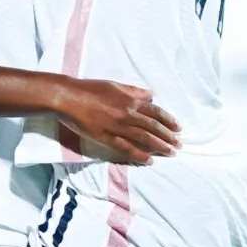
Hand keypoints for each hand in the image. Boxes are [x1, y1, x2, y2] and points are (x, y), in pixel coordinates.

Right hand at [53, 78, 179, 164]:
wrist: (68, 97)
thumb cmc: (89, 89)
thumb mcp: (114, 85)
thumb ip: (134, 91)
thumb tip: (151, 94)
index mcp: (130, 100)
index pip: (155, 111)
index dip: (168, 120)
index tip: (178, 128)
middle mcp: (127, 113)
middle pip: (153, 127)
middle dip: (168, 136)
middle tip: (179, 144)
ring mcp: (118, 127)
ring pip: (144, 138)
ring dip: (160, 146)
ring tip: (170, 153)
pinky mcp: (107, 138)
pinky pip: (127, 148)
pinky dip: (139, 155)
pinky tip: (149, 160)